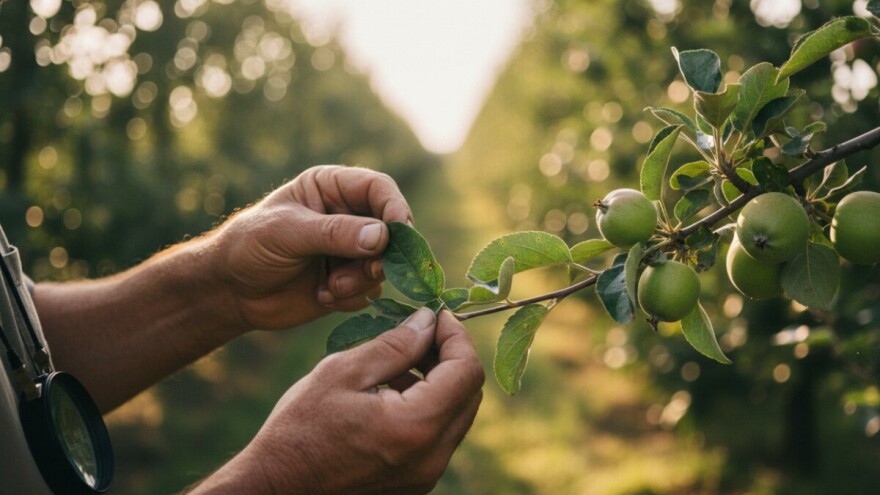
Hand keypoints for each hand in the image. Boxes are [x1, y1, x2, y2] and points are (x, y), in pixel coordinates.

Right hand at [190, 309, 483, 494]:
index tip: (437, 316)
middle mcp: (431, 457)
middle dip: (451, 357)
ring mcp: (425, 475)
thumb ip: (394, 345)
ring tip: (399, 362)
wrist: (277, 488)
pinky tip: (392, 393)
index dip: (457, 337)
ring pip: (456, 415)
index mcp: (416, 426)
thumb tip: (428, 321)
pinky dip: (427, 407)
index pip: (466, 372)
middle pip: (469, 394)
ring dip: (439, 382)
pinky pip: (438, 436)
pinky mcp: (414, 482)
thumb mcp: (342, 373)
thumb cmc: (300, 430)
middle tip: (420, 334)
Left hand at [211, 165, 412, 329]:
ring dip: (362, 280)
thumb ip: (334, 233)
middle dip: (382, 254)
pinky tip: (322, 296)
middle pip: (392, 229)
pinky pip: (371, 290)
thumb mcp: (287, 233)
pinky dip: (352, 297)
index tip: (399, 232)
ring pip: (384, 264)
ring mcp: (350, 250)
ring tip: (330, 288)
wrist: (230, 291)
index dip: (394, 208)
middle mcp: (348, 216)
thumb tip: (382, 237)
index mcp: (332, 188)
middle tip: (369, 271)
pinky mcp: (349, 281)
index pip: (379, 189)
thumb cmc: (250, 247)